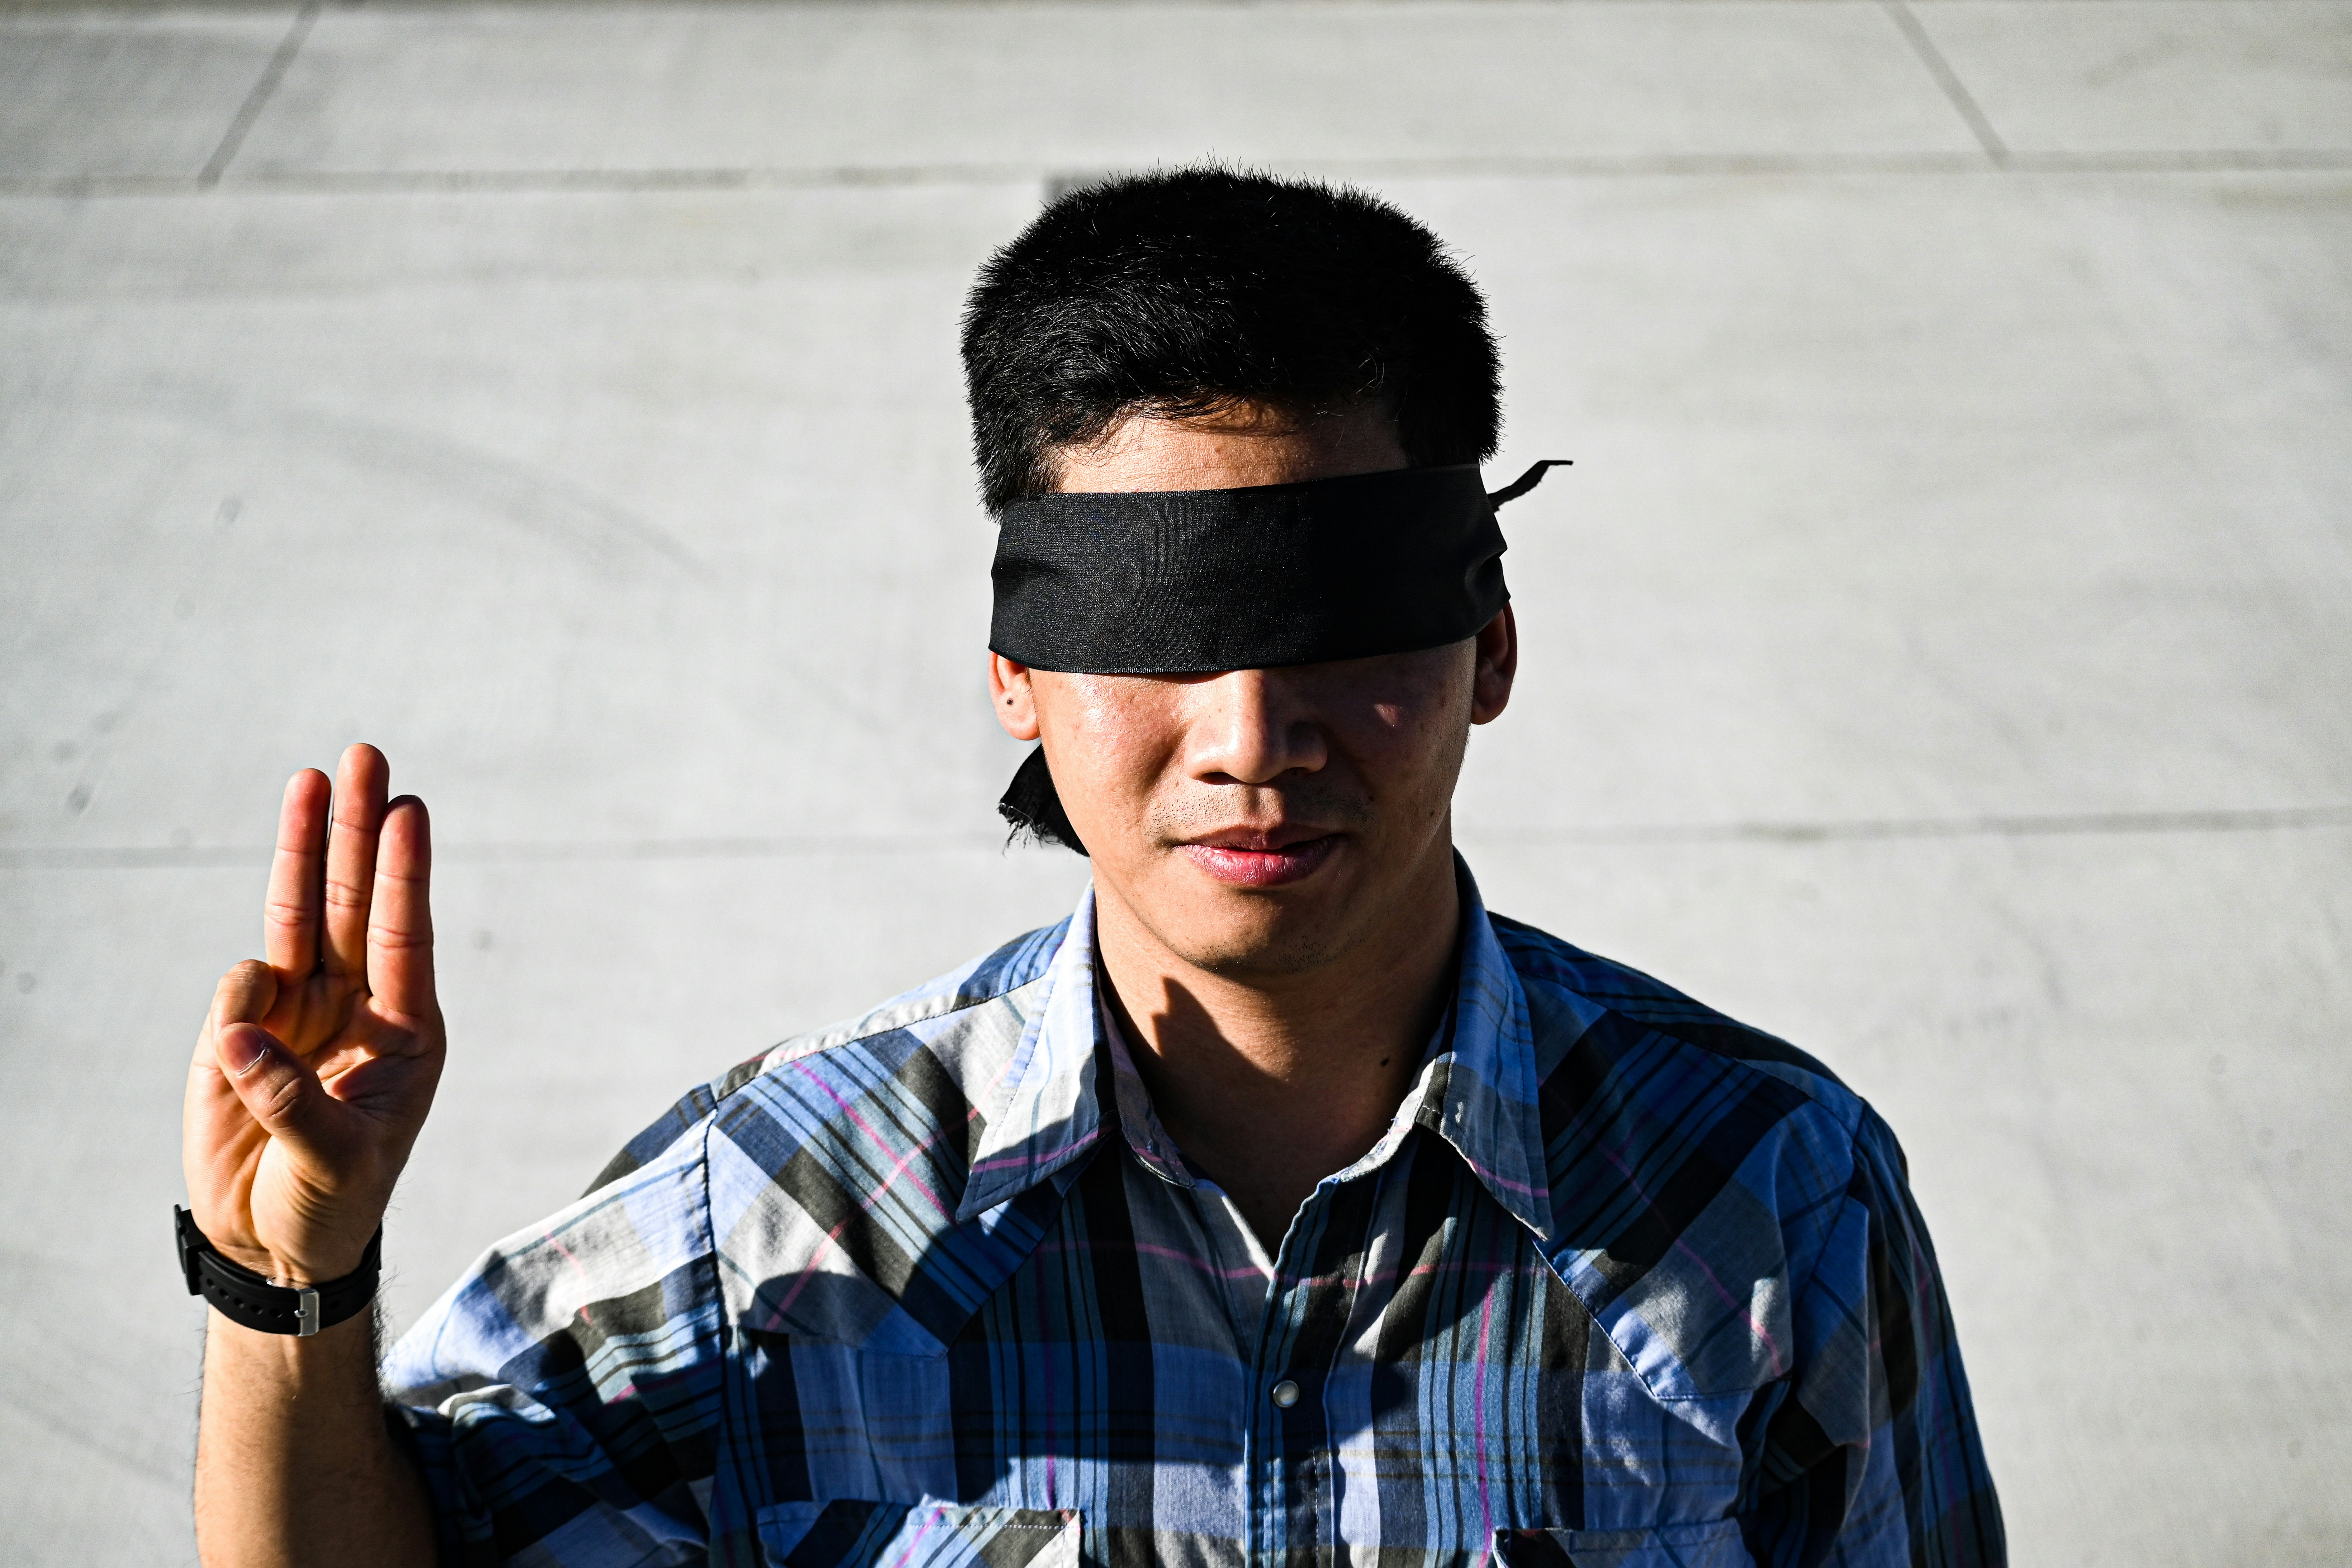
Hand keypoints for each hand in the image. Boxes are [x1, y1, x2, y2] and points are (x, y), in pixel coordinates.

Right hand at [182, 744, 443, 1286]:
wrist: (274, 1240)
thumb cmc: (331, 1203)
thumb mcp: (333, 1163)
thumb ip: (290, 1100)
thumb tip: (241, 1033)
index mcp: (407, 1030)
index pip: (407, 934)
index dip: (405, 872)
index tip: (408, 811)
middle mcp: (358, 1004)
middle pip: (358, 899)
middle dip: (358, 829)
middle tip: (366, 756)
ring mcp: (301, 1009)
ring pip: (303, 912)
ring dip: (305, 847)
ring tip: (313, 778)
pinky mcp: (245, 1027)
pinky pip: (243, 984)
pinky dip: (242, 995)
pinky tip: (244, 1039)